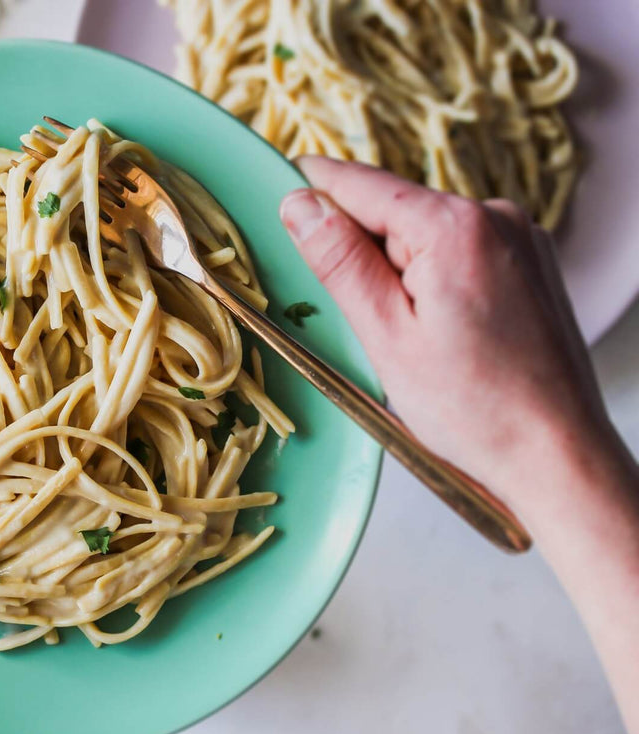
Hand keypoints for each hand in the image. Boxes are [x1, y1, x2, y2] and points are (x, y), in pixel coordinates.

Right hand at [278, 156, 621, 511]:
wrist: (556, 453)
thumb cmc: (473, 408)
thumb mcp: (385, 335)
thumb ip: (340, 261)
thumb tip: (299, 204)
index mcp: (455, 225)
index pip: (359, 183)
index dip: (312, 191)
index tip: (275, 199)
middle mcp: (496, 215)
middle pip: (393, 209)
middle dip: (362, 252)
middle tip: (363, 320)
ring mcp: (519, 237)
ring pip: (424, 234)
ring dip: (399, 273)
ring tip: (411, 338)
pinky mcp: (530, 263)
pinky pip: (458, 252)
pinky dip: (433, 281)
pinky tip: (441, 333)